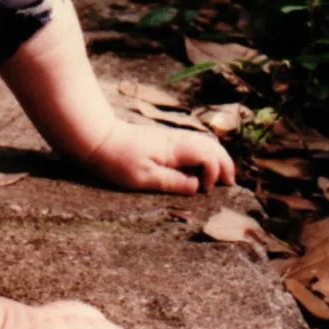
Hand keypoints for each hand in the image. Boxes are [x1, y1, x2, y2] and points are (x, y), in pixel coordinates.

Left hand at [82, 118, 235, 193]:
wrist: (99, 139)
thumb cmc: (118, 161)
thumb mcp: (144, 178)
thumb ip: (173, 182)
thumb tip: (197, 187)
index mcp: (175, 148)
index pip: (208, 156)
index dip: (213, 174)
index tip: (205, 191)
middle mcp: (177, 139)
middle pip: (212, 146)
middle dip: (224, 164)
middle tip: (229, 184)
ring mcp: (172, 137)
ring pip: (205, 142)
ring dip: (217, 158)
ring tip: (221, 176)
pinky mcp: (165, 139)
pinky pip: (194, 143)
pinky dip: (205, 153)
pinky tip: (202, 166)